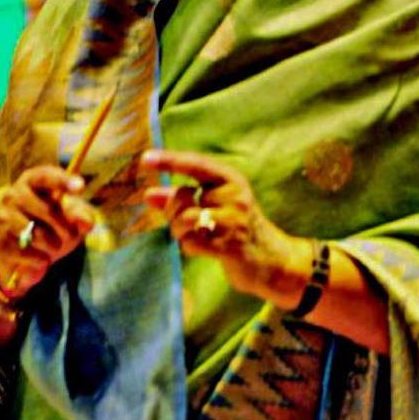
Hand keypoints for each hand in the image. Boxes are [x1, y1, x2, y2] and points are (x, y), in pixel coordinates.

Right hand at [0, 165, 96, 300]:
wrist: (29, 256)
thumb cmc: (55, 228)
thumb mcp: (73, 220)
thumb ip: (82, 217)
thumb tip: (85, 222)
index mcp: (32, 181)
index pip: (45, 176)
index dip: (62, 181)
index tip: (81, 187)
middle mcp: (14, 194)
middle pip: (47, 210)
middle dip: (65, 229)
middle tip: (70, 237)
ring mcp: (3, 216)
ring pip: (36, 234)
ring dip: (53, 246)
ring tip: (53, 247)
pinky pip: (26, 253)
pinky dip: (40, 260)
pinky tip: (41, 258)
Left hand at [139, 148, 309, 304]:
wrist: (273, 261)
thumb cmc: (237, 229)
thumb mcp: (215, 206)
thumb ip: (182, 199)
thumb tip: (149, 194)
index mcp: (231, 180)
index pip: (196, 164)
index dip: (169, 160)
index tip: (145, 158)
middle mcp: (234, 195)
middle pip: (182, 197)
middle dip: (172, 212)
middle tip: (180, 222)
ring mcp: (234, 221)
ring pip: (185, 220)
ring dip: (179, 231)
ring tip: (191, 236)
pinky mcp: (230, 246)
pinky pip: (192, 243)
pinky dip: (189, 247)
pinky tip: (201, 249)